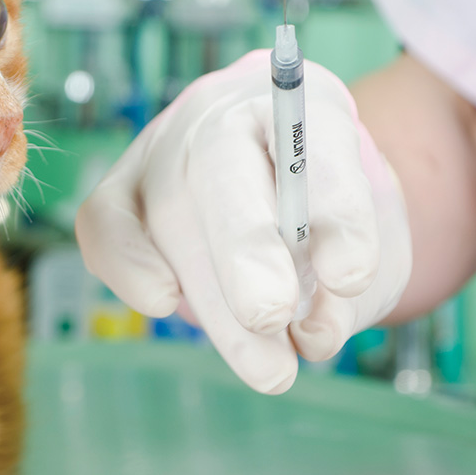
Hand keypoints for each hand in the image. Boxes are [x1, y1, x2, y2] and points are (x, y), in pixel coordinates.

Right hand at [75, 50, 411, 393]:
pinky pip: (103, 223)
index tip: (351, 276)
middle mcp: (225, 113)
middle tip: (270, 314)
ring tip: (269, 370)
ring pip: (171, 216)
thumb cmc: (329, 217)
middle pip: (223, 165)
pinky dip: (124, 266)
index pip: (318, 143)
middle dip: (245, 248)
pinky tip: (162, 302)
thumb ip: (354, 285)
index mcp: (304, 104)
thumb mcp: (372, 244)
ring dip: (213, 304)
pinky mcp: (120, 189)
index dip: (335, 209)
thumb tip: (312, 334)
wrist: (285, 190)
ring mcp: (163, 148)